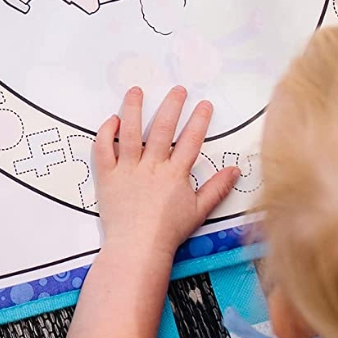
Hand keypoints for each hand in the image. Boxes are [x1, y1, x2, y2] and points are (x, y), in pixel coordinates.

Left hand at [93, 87, 239, 258]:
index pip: (190, 141)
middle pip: (162, 129)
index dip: (199, 121)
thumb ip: (216, 189)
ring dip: (132, 108)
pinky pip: (103, 148)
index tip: (204, 104)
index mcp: (175, 174)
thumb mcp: (199, 212)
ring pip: (130, 132)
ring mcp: (127, 169)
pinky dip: (106, 132)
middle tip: (177, 89)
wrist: (137, 248)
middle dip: (171, 106)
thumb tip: (235, 170)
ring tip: (136, 91)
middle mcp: (152, 166)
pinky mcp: (107, 175)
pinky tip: (111, 120)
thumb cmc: (168, 233)